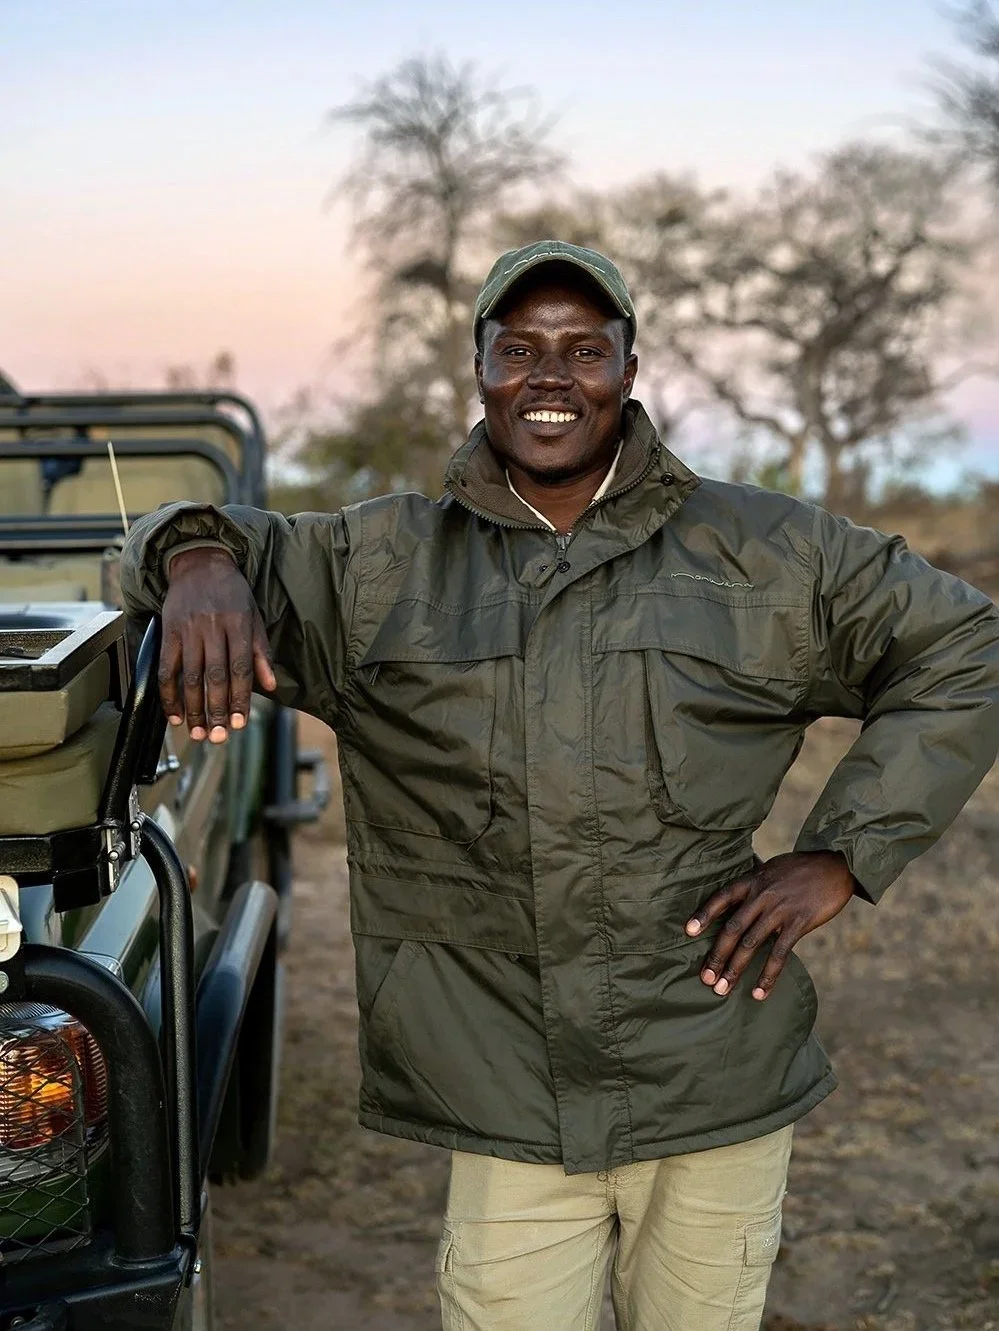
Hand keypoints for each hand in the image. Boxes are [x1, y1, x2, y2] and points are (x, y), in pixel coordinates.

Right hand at [158, 547, 276, 742]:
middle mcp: (212, 628)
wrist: (199, 562)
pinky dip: (168, 695)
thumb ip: (261, 652)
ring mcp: (188, 630)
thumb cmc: (232, 593)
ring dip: (193, 709)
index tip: (240, 723)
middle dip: (216, 710)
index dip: (240, 698)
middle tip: (218, 737)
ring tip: (197, 733)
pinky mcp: (168, 632)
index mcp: (238, 624)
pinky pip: (167, 668)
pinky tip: (174, 714)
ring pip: (190, 676)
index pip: (240, 669)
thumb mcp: (255, 616)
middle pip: (214, 676)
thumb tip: (271, 685)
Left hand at [684, 851, 855, 1000]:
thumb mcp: (772, 869)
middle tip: (705, 978)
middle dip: (716, 955)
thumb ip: (755, 886)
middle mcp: (761, 895)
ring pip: (751, 944)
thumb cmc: (801, 869)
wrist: (836, 865)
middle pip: (732, 928)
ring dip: (735, 969)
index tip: (688, 932)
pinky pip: (779, 954)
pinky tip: (759, 992)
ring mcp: (779, 910)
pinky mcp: (798, 923)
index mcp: (752, 880)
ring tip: (722, 989)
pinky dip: (767, 975)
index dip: (704, 914)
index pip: (721, 897)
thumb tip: (737, 904)